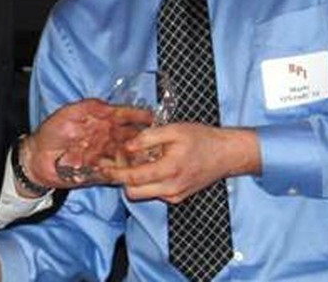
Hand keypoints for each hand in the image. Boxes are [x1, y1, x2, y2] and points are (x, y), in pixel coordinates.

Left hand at [24, 99, 153, 188]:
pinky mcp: (100, 173)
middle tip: (158, 142)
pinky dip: (126, 173)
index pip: (123, 116)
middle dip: (144, 139)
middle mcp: (106, 138)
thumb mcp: (68, 113)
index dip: (137, 116)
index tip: (151, 117)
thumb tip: (109, 106)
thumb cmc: (51, 133)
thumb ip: (88, 107)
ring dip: (139, 158)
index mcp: (100, 121)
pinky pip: (117, 173)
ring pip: (128, 156)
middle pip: (131, 137)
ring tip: (153, 160)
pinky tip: (137, 174)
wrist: (37, 159)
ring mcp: (104, 156)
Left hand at [99, 123, 260, 203]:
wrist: (226, 154)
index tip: (101, 167)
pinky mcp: (177, 197)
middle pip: (134, 193)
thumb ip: (149, 137)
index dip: (115, 173)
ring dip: (134, 181)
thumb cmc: (202, 139)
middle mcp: (171, 188)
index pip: (134, 178)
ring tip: (134, 159)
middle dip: (121, 179)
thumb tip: (127, 145)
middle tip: (115, 162)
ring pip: (143, 194)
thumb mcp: (175, 130)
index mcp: (170, 170)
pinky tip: (150, 165)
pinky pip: (155, 192)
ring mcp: (175, 195)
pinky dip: (147, 182)